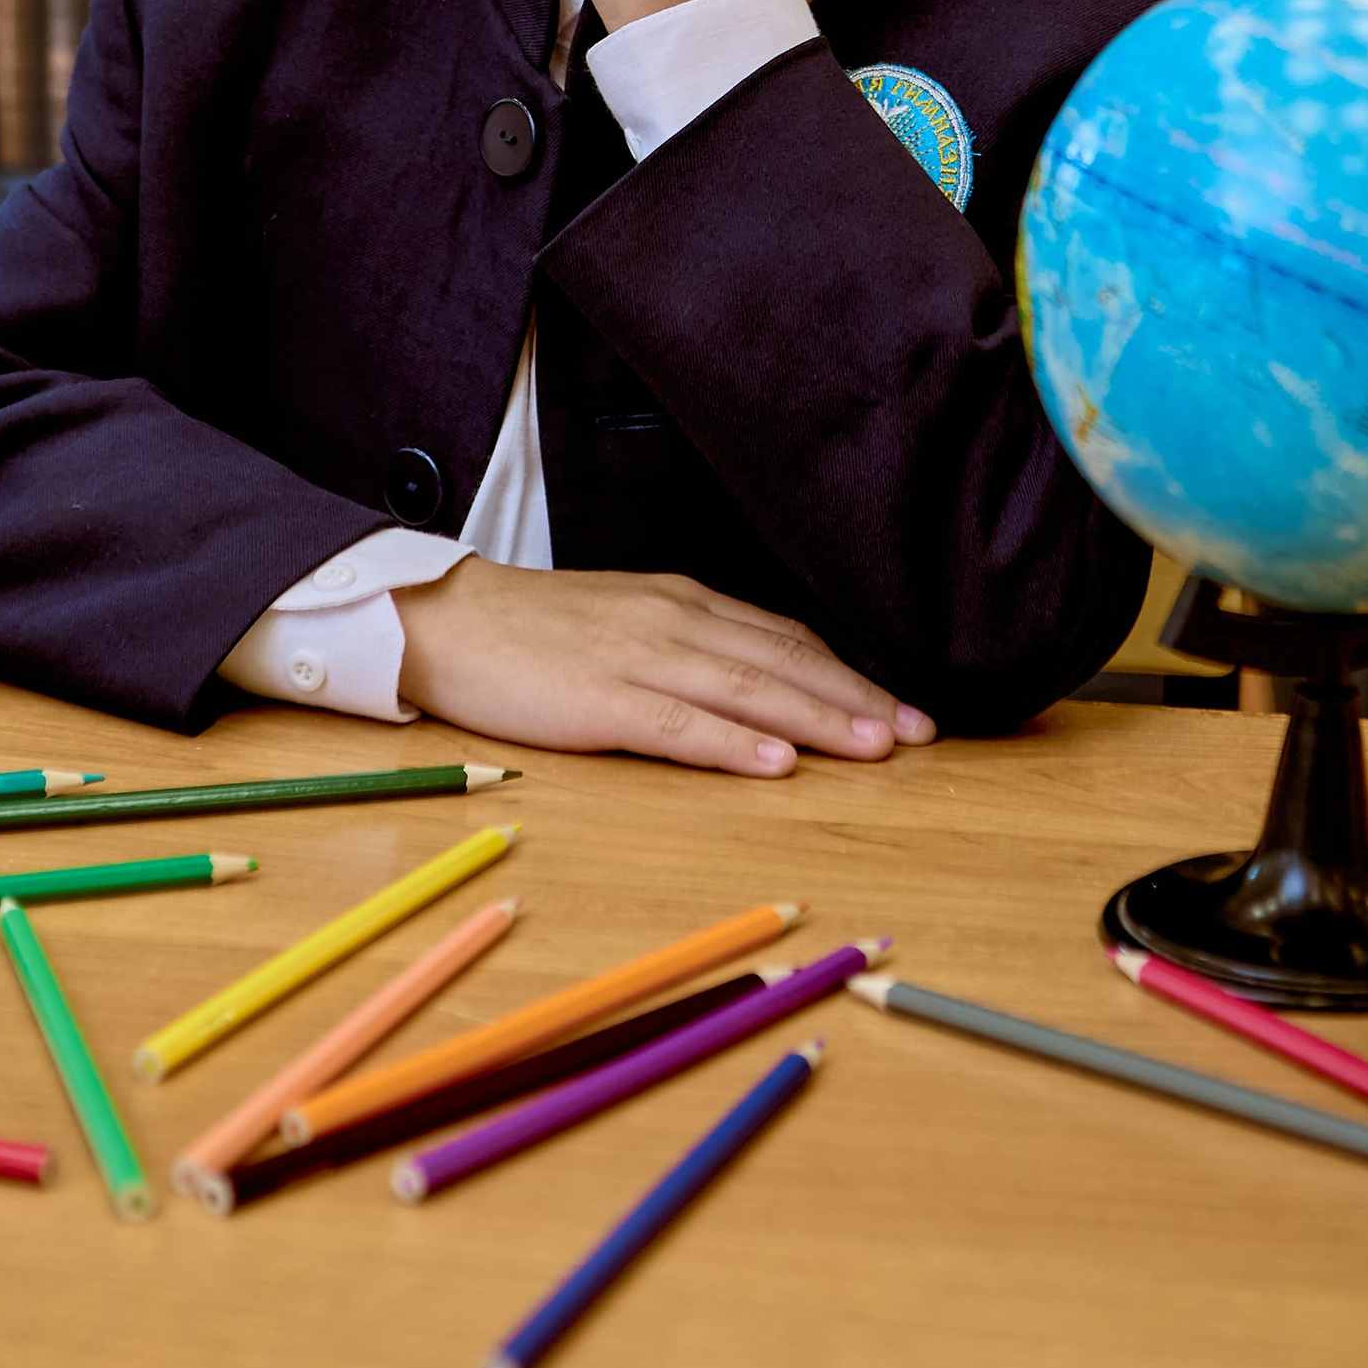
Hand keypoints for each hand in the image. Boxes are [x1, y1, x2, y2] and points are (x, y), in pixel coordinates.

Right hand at [391, 558, 933, 775]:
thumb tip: (761, 685)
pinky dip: (735, 744)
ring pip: (748, 691)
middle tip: (920, 734)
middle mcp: (676, 621)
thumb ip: (693, 646)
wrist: (447, 618)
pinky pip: (679, 724)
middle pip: (785, 662)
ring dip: (819, 720)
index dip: (850, 674)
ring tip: (875, 748)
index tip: (904, 708)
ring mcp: (639, 657)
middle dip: (858, 699)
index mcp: (686, 604)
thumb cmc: (538, 631)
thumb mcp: (630, 622)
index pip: (788, 639)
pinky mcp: (599, 698)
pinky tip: (777, 763)